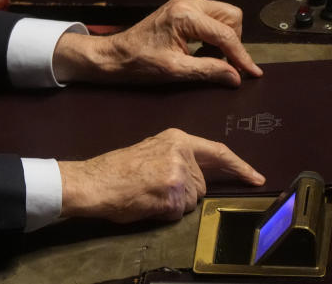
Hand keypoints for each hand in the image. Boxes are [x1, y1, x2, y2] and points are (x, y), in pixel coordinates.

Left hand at [53, 0, 263, 85]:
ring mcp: (185, 2)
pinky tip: (202, 51)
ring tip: (210, 59)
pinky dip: (214, 34)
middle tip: (224, 64)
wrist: (115, 54)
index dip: (242, 57)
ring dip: (225, 38)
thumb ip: (208, 71)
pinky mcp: (183, 7)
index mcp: (185, 16)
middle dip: (233, 42)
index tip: (253, 74)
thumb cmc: (138, 62)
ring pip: (224, 16)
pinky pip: (212, 17)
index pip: (226, 35)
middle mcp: (188, 2)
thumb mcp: (175, 70)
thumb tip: (237, 77)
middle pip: (231, 17)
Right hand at [59, 129, 264, 222]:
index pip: (218, 152)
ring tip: (147, 194)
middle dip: (185, 192)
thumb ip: (179, 157)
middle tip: (155, 189)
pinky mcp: (173, 196)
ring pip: (192, 200)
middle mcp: (182, 154)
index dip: (239, 166)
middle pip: (202, 184)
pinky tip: (147, 203)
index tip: (256, 177)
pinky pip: (179, 212)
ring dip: (174, 204)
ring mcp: (179, 175)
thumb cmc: (116, 169)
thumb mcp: (151, 151)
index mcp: (177, 139)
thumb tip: (205, 175)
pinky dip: (165, 213)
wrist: (94, 182)